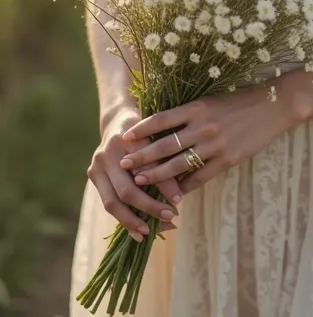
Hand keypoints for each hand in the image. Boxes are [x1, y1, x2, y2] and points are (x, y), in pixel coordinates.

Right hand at [87, 107, 183, 240]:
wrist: (118, 120)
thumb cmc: (145, 130)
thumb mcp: (157, 140)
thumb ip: (165, 167)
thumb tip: (177, 199)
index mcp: (124, 140)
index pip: (144, 170)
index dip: (162, 188)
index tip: (178, 203)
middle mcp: (106, 154)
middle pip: (125, 191)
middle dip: (148, 208)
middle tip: (169, 218)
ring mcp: (96, 167)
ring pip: (112, 203)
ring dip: (132, 221)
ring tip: (150, 233)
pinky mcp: (93, 177)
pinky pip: (108, 203)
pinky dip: (124, 219)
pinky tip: (138, 231)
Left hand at [119, 87, 288, 195]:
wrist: (272, 107)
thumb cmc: (238, 101)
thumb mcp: (211, 101)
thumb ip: (189, 114)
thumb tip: (163, 129)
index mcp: (197, 107)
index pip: (161, 119)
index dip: (141, 129)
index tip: (124, 137)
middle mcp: (203, 126)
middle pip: (165, 144)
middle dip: (142, 156)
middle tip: (123, 165)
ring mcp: (215, 145)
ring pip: (179, 164)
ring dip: (157, 175)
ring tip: (141, 182)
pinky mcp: (227, 160)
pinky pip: (200, 177)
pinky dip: (184, 186)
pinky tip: (173, 193)